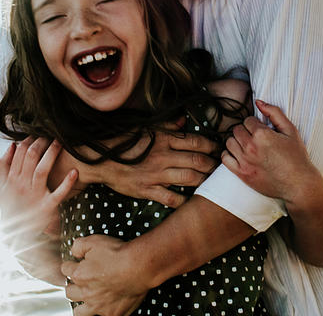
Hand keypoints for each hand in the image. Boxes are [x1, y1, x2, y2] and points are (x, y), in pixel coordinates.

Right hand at [0, 137, 76, 242]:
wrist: (15, 233)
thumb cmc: (10, 206)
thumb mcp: (1, 187)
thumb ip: (4, 166)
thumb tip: (12, 145)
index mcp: (12, 179)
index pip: (20, 153)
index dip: (29, 140)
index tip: (37, 132)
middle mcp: (22, 185)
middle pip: (31, 157)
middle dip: (41, 142)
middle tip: (51, 132)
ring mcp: (35, 195)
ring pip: (42, 170)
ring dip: (51, 154)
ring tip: (60, 141)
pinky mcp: (47, 206)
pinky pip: (58, 193)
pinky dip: (66, 183)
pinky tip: (74, 172)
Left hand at [61, 235, 148, 315]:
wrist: (139, 267)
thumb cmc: (119, 254)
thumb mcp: (95, 241)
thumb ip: (79, 246)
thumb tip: (74, 250)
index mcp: (79, 275)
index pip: (65, 270)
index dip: (70, 265)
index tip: (74, 264)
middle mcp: (86, 293)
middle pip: (69, 292)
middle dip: (72, 285)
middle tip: (80, 281)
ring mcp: (99, 305)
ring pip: (80, 312)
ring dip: (81, 305)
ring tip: (87, 298)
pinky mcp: (113, 313)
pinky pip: (103, 315)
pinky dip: (104, 310)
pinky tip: (108, 303)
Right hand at [99, 118, 219, 207]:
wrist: (101, 161)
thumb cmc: (124, 143)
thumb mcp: (145, 128)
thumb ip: (166, 124)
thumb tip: (183, 120)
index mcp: (163, 139)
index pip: (196, 142)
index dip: (212, 146)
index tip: (219, 150)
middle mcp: (162, 156)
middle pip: (197, 161)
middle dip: (213, 166)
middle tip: (221, 169)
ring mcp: (155, 174)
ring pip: (189, 179)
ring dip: (204, 181)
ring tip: (212, 182)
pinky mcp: (147, 190)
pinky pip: (171, 198)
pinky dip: (184, 201)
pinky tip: (192, 201)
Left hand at [222, 100, 319, 204]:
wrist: (298, 184)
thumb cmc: (297, 157)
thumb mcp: (290, 130)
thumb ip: (274, 113)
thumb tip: (258, 102)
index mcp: (262, 135)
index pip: (248, 120)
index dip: (256, 124)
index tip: (262, 131)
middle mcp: (251, 147)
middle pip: (237, 129)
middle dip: (246, 131)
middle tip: (255, 138)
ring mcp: (245, 161)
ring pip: (229, 142)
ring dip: (237, 141)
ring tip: (248, 146)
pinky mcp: (241, 173)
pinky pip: (225, 158)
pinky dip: (229, 154)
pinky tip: (239, 154)